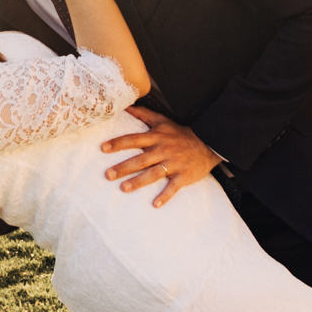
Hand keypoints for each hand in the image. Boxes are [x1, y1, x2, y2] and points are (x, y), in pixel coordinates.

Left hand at [101, 110, 222, 207]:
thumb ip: (143, 114)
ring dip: (138, 182)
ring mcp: (174, 164)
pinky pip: (173, 187)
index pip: (134, 139)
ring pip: (154, 174)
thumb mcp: (163, 121)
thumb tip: (126, 107)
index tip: (103, 148)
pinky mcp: (184, 175)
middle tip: (108, 175)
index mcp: (157, 137)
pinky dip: (165, 195)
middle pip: (140, 159)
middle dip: (123, 167)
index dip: (119, 143)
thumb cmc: (180, 134)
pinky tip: (155, 204)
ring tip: (123, 188)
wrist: (207, 143)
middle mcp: (163, 150)